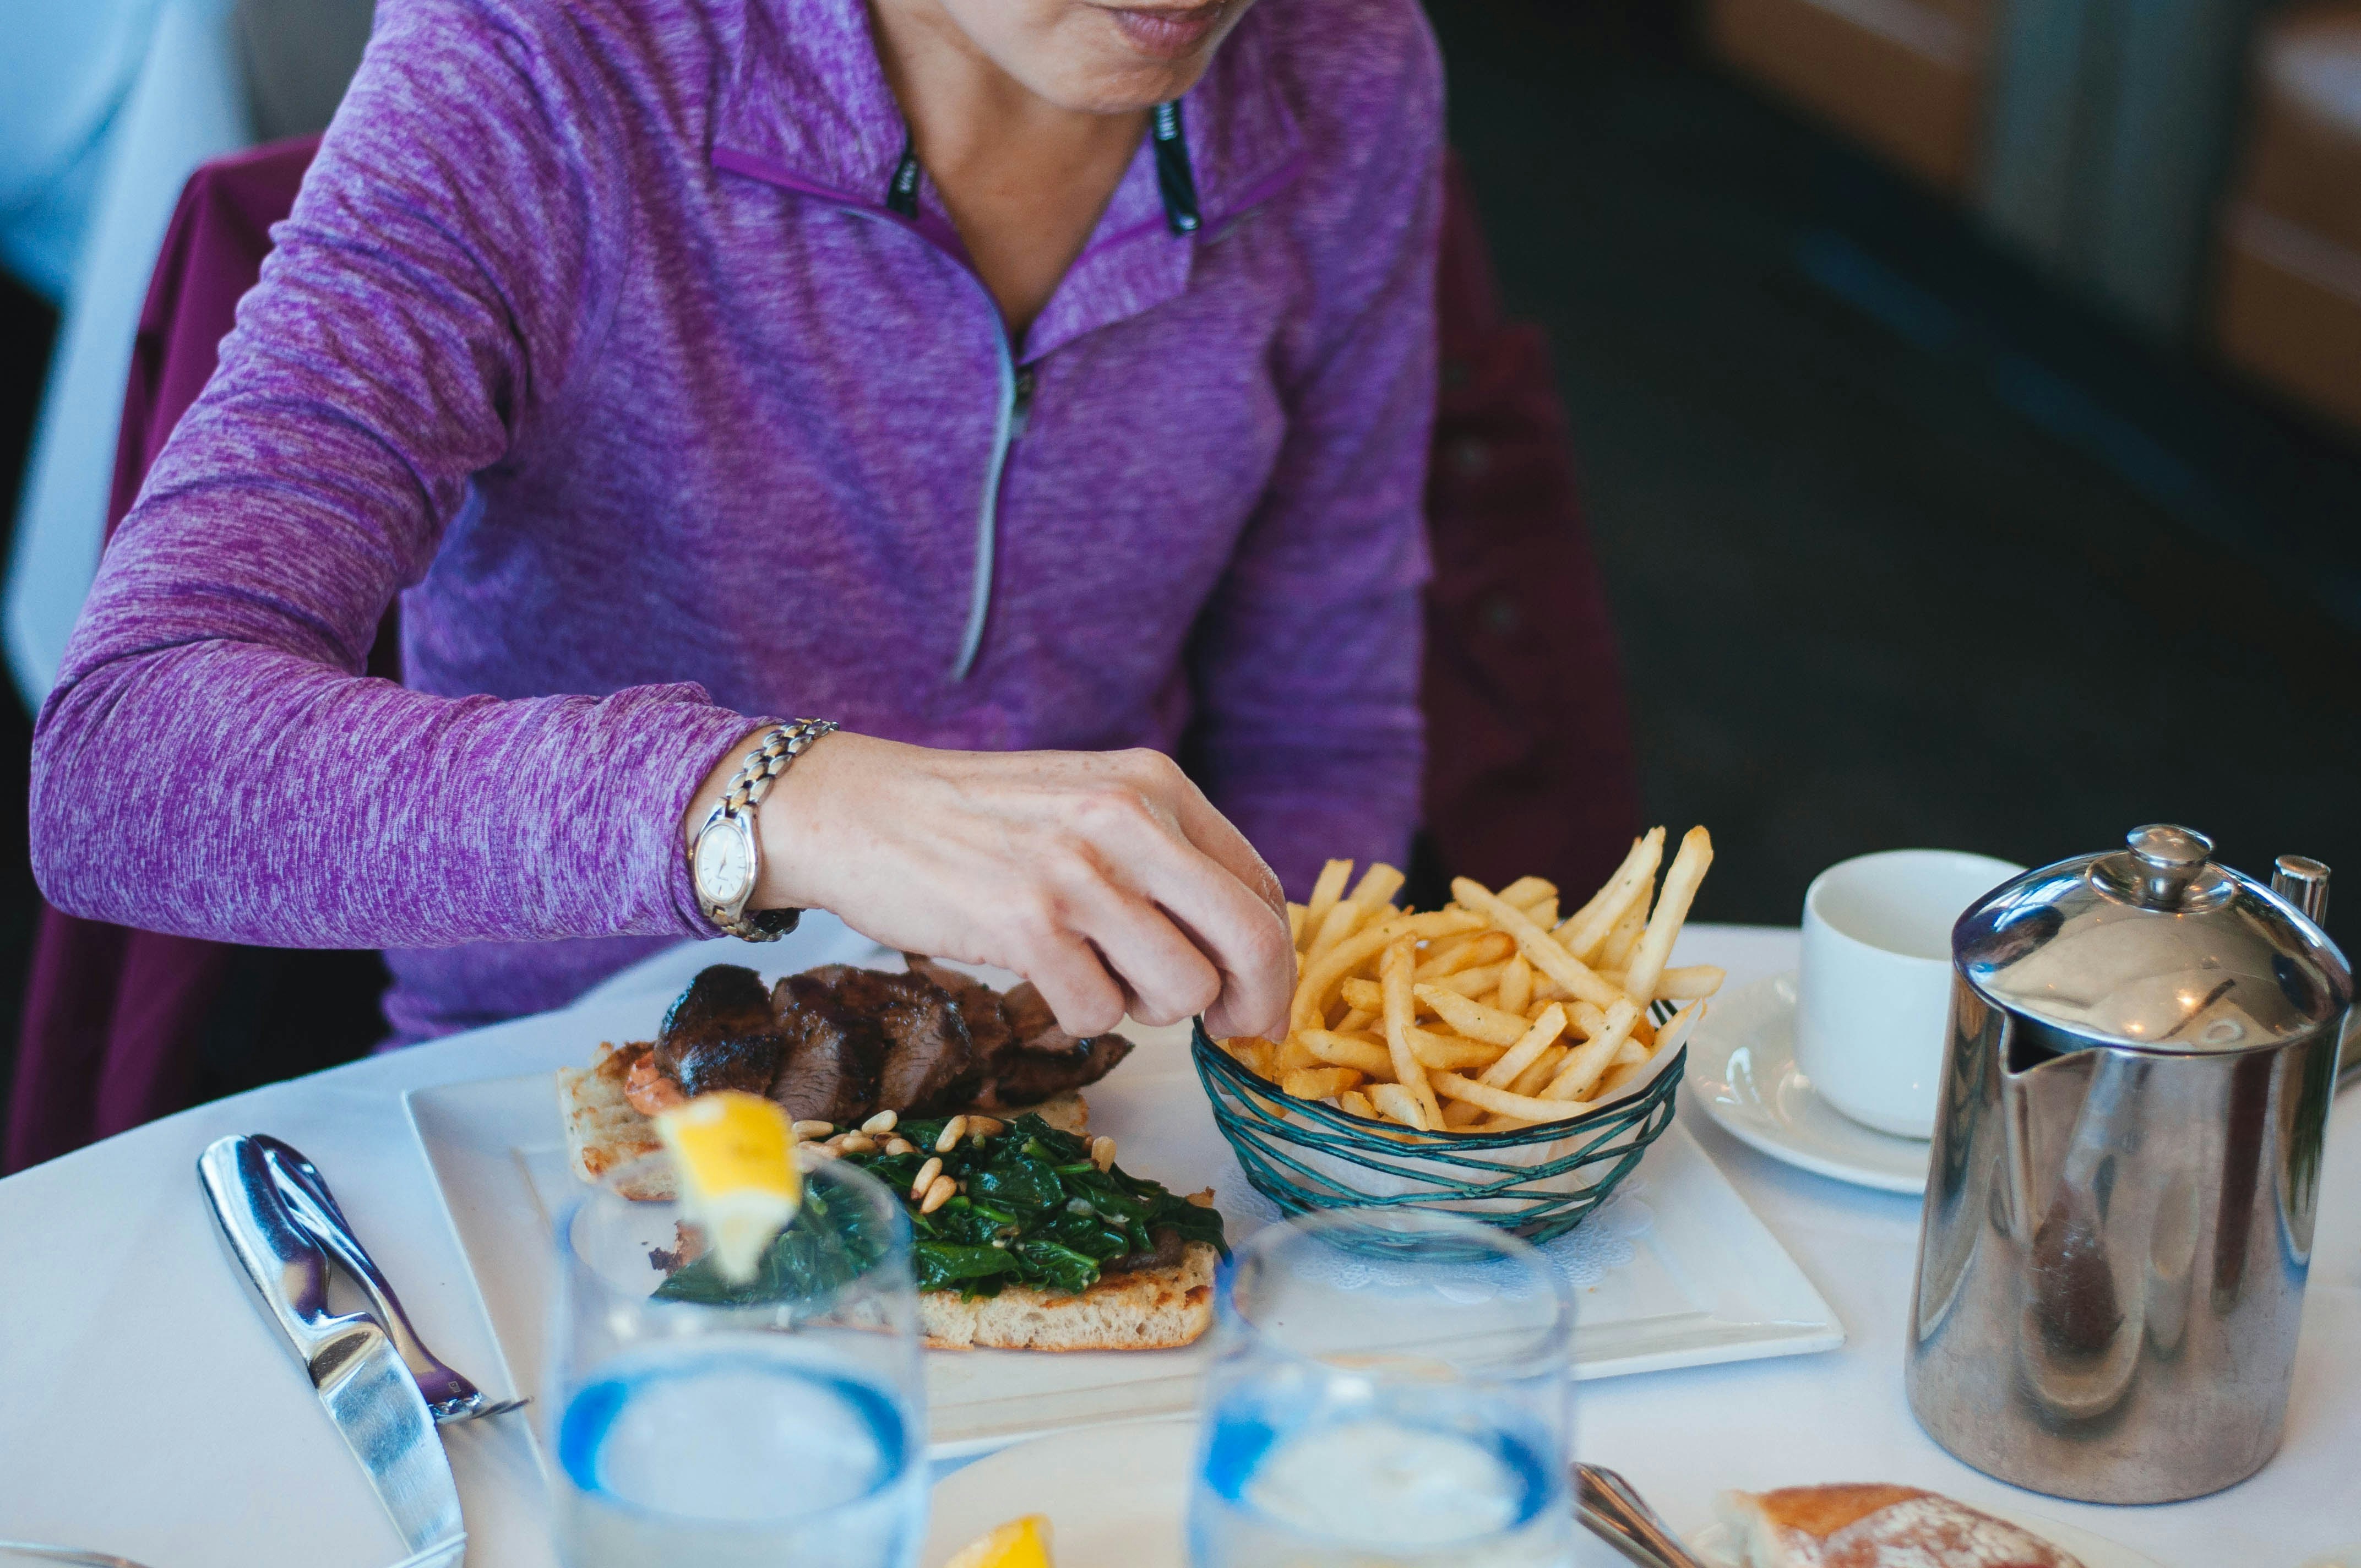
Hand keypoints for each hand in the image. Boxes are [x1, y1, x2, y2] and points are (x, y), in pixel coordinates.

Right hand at [686, 731, 1293, 1039]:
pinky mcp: (1027, 923)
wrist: (861, 808)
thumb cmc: (980, 821)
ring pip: (1181, 990)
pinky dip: (1078, 1015)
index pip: (1261, 888)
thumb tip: (1245, 956)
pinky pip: (1099, 1014)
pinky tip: (1044, 976)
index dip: (1274, 963)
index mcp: (1157, 784)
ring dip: (1147, 1007)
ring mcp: (1078, 871)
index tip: (1256, 1005)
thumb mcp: (1091, 805)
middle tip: (1230, 1031)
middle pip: (1250, 941)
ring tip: (1096, 975)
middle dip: (1251, 1004)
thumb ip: (1166, 858)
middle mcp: (1128, 819)